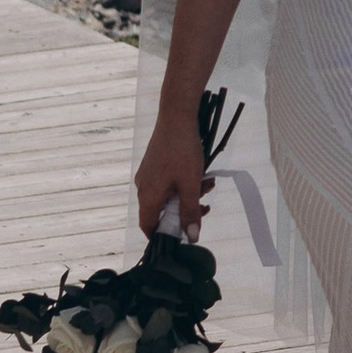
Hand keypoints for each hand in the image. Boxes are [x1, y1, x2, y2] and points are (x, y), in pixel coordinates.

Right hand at [135, 113, 212, 237]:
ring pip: (168, 195)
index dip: (163, 236)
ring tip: (207, 184)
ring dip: (188, 194)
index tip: (181, 236)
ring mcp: (148, 174)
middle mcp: (143, 187)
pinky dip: (184, 183)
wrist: (177, 116)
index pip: (148, 226)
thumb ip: (190, 211)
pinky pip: (168, 182)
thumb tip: (191, 236)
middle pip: (162, 211)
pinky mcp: (155, 164)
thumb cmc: (182, 150)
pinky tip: (201, 174)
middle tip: (204, 207)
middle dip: (185, 210)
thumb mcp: (190, 184)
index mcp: (147, 196)